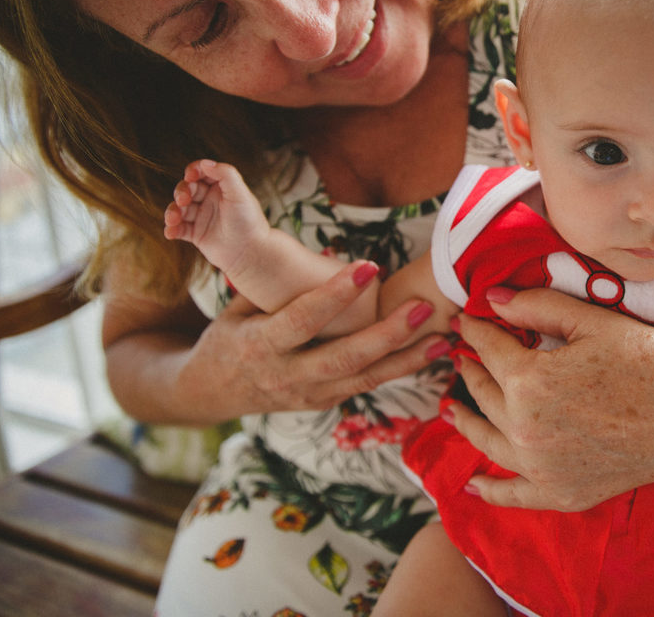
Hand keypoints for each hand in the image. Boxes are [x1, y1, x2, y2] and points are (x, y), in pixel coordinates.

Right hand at [160, 262, 446, 420]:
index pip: (303, 319)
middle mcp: (286, 376)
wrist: (210, 392)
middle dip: (386, 335)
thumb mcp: (239, 308)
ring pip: (364, 379)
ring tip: (443, 337)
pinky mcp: (324, 402)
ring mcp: (308, 395)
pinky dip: (399, 369)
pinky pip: (366, 385)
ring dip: (407, 359)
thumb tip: (325, 251)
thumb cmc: (229, 336)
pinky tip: (429, 353)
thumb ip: (276, 286)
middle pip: (344, 358)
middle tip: (421, 307)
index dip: (336, 294)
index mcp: (259, 346)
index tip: (369, 266)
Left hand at [445, 287, 653, 511]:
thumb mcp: (594, 320)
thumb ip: (538, 306)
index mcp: (529, 381)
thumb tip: (490, 298)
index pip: (489, 348)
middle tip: (463, 355)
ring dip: (466, 421)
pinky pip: (513, 495)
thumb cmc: (653, 361)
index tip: (468, 320)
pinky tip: (473, 484)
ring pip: (487, 440)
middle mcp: (525, 429)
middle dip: (471, 369)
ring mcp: (541, 467)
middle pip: (484, 392)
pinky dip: (490, 490)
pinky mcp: (562, 493)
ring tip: (452, 408)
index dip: (476, 330)